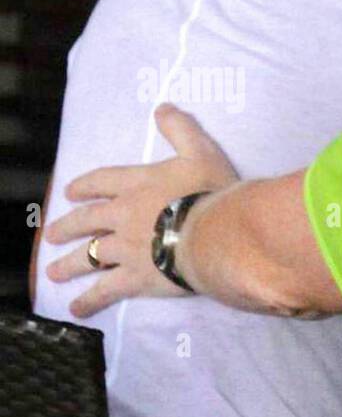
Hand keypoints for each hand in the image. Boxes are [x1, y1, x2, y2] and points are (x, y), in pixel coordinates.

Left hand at [44, 104, 238, 317]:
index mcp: (137, 185)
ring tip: (53, 272)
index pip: (102, 182)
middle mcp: (122, 216)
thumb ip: (181, 130)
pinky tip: (76, 309)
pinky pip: (105, 291)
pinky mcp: (134, 278)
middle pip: (87, 221)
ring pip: (89, 257)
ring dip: (69, 264)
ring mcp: (124, 249)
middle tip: (52, 234)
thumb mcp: (200, 152)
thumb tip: (163, 107)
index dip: (85, 186)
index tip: (69, 193)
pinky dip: (89, 301)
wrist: (214, 234)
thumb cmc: (210, 192)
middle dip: (67, 227)